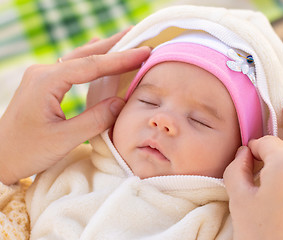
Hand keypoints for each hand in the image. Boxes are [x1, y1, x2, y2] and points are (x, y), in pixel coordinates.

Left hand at [0, 30, 150, 184]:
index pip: (91, 65)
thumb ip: (96, 119)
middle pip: (85, 54)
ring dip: (104, 50)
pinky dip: (92, 60)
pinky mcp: (44, 84)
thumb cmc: (27, 151)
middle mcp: (43, 73)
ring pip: (79, 58)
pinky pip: (73, 67)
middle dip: (115, 45)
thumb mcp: (64, 139)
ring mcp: (42, 77)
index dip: (120, 59)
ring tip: (127, 41)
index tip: (144, 53)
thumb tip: (122, 102)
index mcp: (46, 82)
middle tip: (139, 36)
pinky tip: (100, 53)